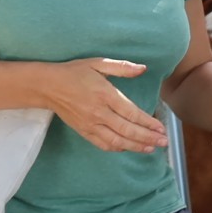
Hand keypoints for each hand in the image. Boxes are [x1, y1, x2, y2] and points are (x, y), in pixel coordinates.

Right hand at [44, 58, 167, 152]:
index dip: (148, 123)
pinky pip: (104, 144)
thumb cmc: (75, 72)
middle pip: (128, 130)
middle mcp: (99, 112)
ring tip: (151, 148)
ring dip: (136, 146)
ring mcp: (91, 124)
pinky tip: (129, 148)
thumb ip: (122, 67)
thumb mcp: (98, 63)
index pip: (132, 113)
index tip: (161, 128)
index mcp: (105, 95)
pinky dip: (118, 148)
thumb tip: (143, 68)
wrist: (48, 86)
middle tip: (163, 142)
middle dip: (148, 138)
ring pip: (117, 141)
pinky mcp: (84, 131)